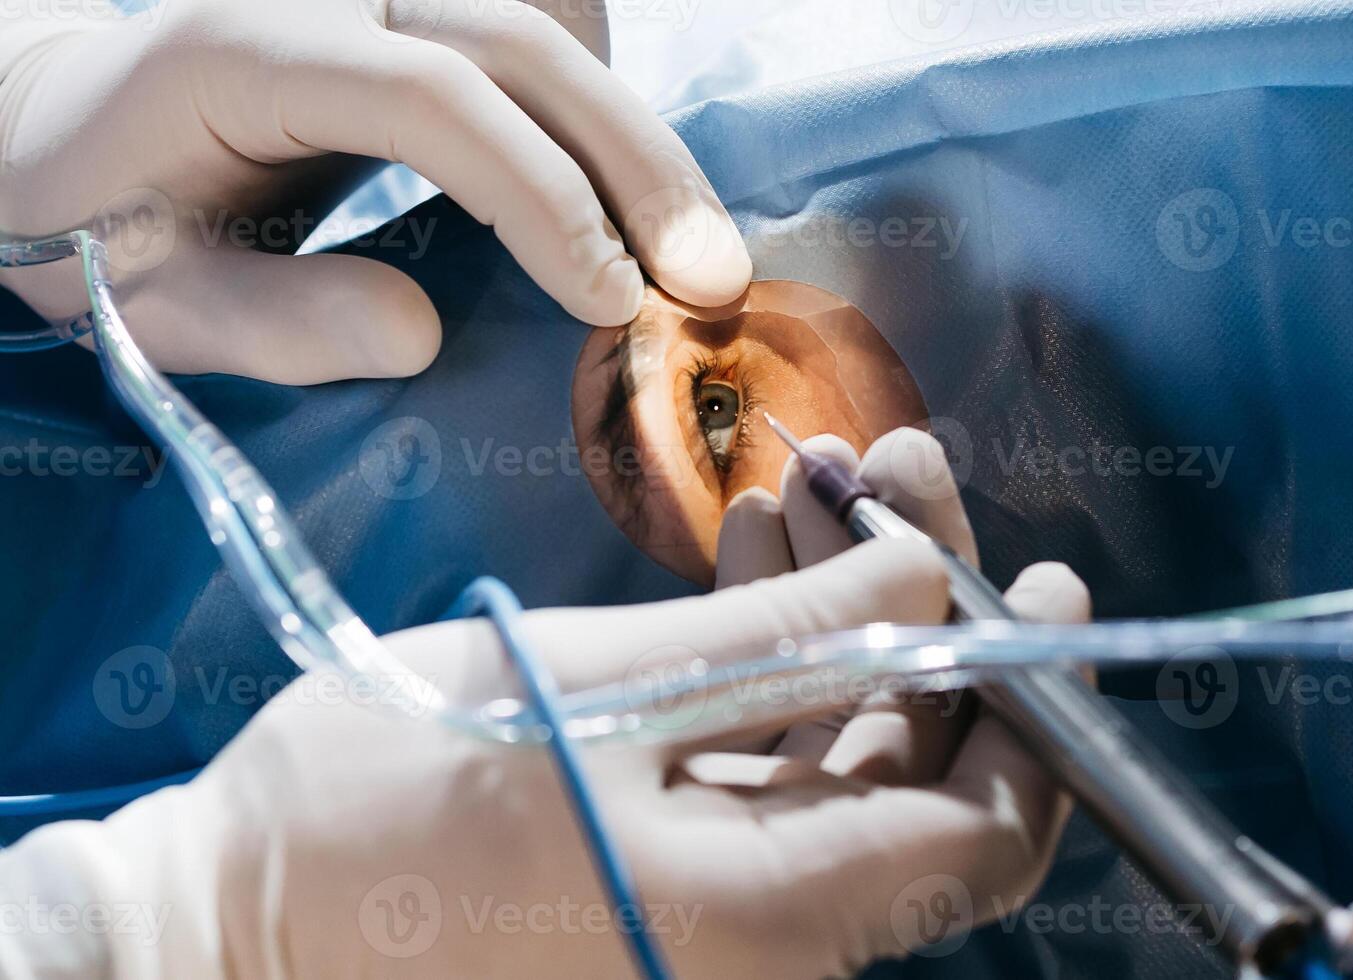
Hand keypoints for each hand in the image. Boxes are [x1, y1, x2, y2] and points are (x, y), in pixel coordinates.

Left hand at [0, 0, 750, 382]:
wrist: (63, 127)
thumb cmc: (95, 224)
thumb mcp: (151, 298)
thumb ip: (270, 321)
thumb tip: (422, 335)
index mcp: (249, 50)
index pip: (435, 97)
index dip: (541, 194)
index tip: (610, 302)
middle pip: (523, 45)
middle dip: (635, 164)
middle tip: (713, 280)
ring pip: (549, 29)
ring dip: (637, 135)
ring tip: (698, 248)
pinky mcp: (410, 16)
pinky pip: (535, 30)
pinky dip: (601, 100)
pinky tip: (634, 186)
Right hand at [0, 535, 1087, 978]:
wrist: (221, 919)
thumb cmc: (383, 800)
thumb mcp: (595, 686)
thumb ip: (785, 639)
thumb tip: (933, 585)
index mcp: (771, 917)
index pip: (982, 834)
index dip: (1034, 707)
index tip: (1040, 583)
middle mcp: (770, 941)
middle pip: (911, 774)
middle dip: (919, 612)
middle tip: (901, 471)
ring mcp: (715, 914)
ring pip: (835, 761)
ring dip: (839, 620)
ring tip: (819, 486)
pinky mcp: (661, 877)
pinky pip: (758, 774)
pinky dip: (769, 669)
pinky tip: (755, 556)